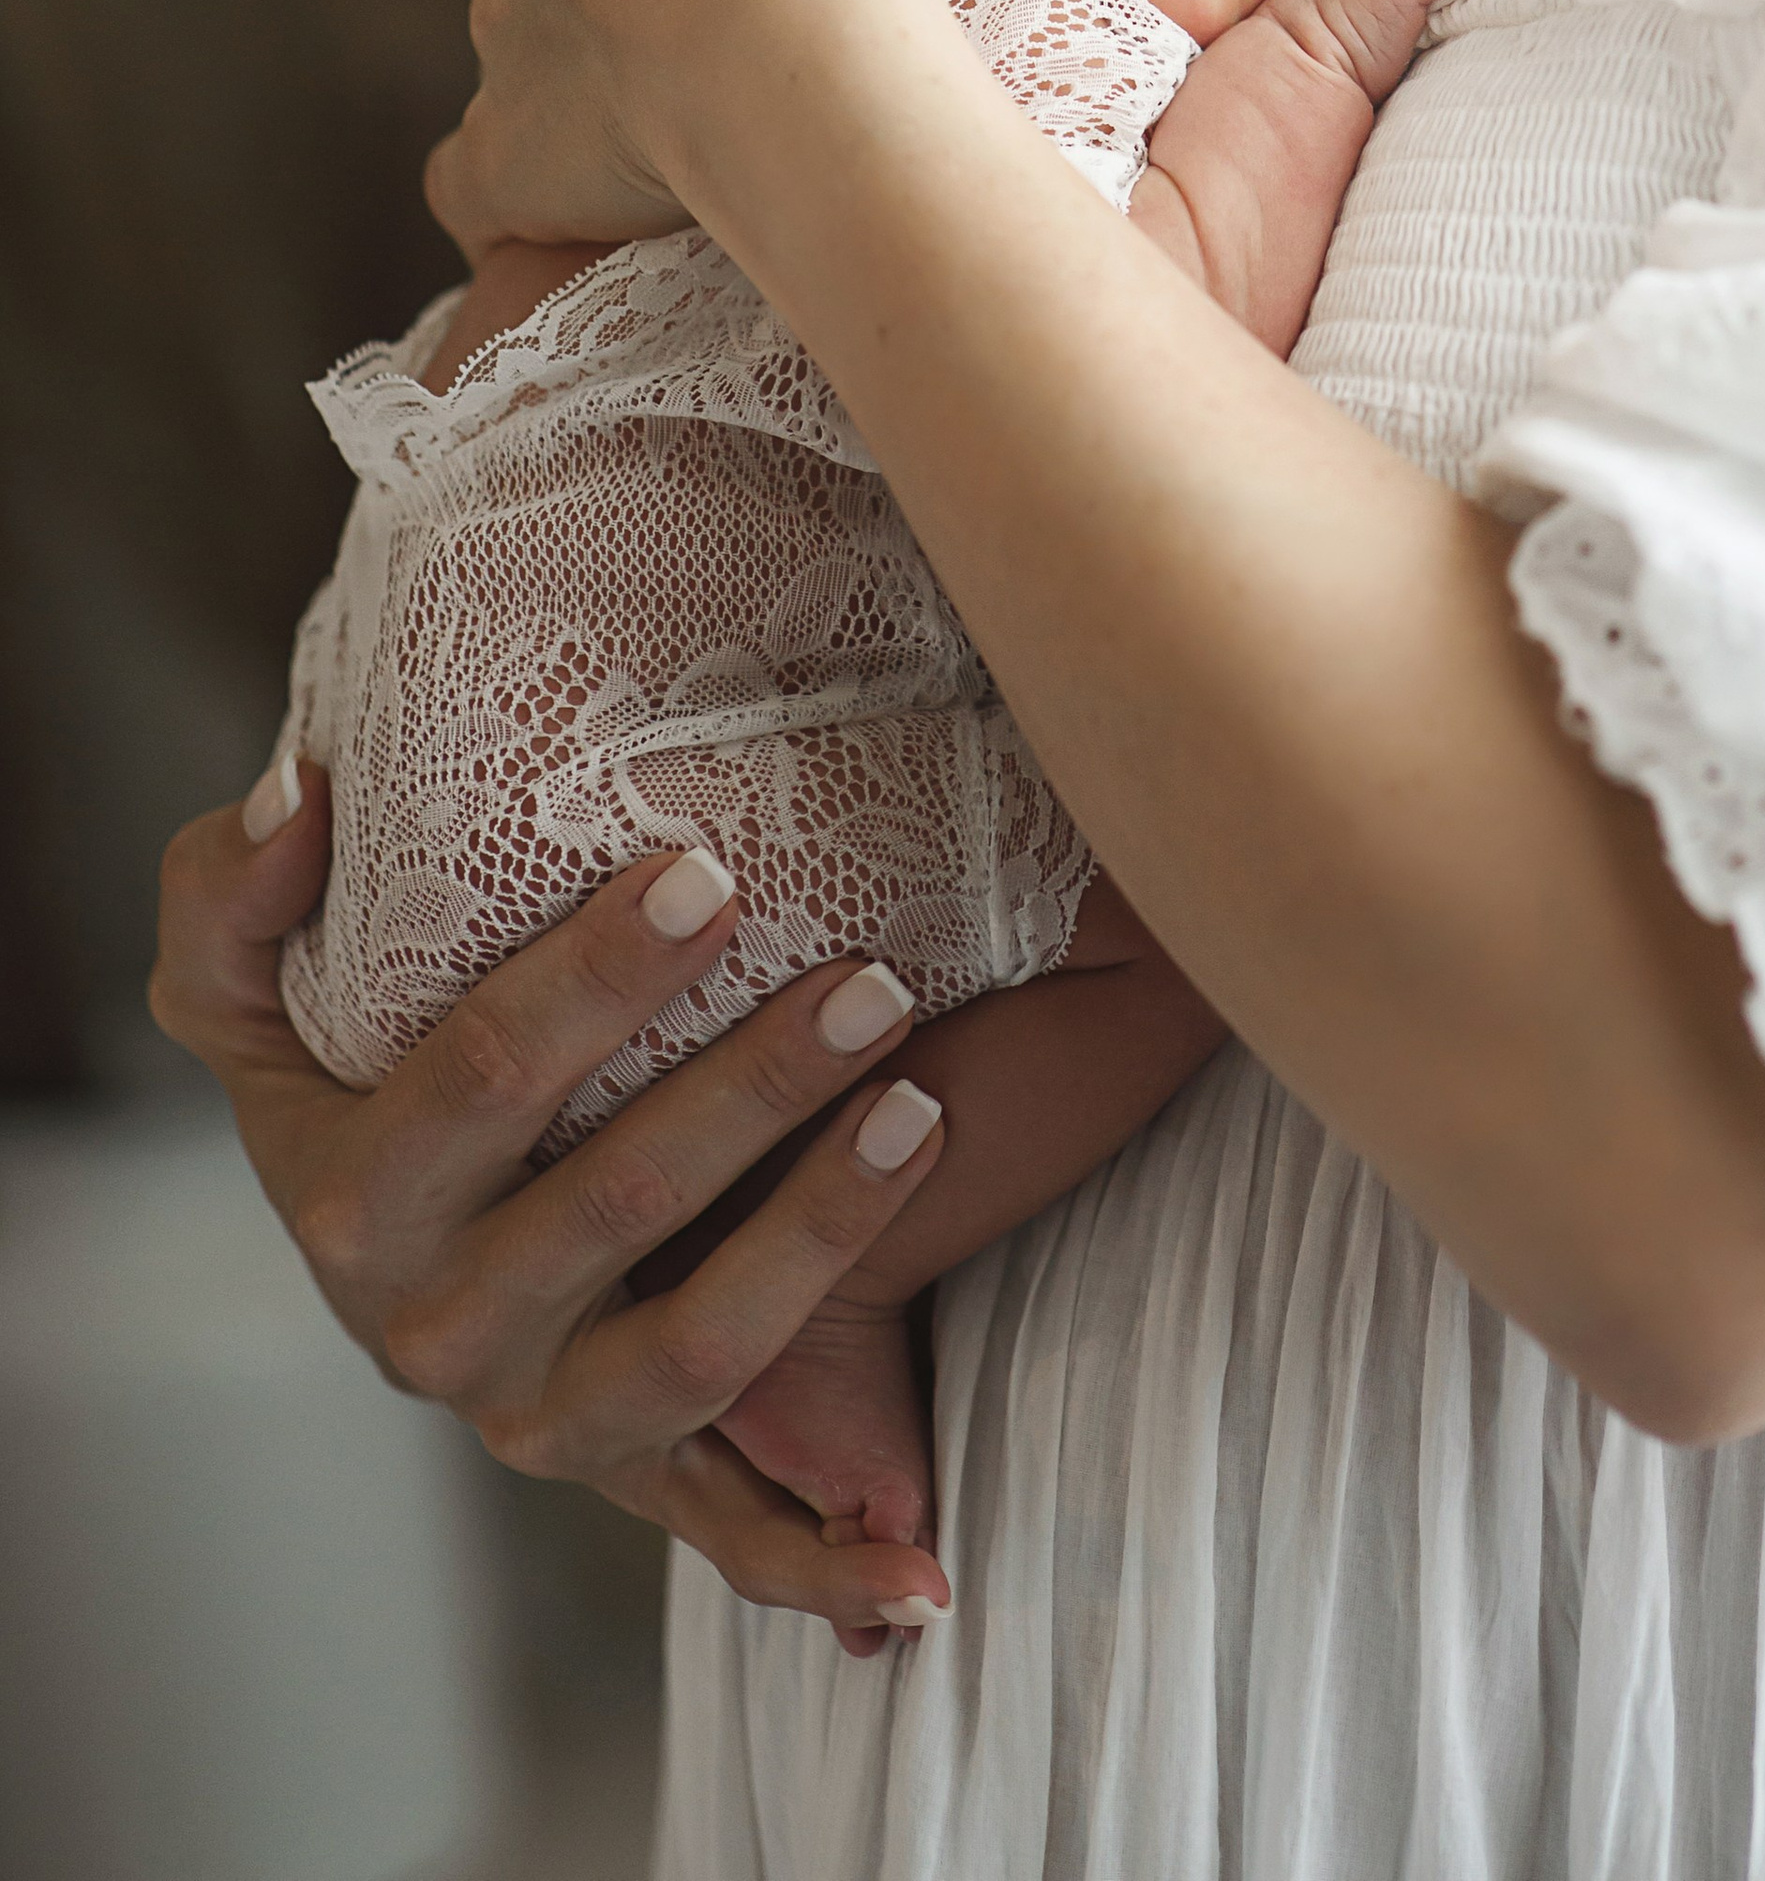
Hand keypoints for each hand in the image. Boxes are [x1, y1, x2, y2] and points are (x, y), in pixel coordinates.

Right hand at [151, 766, 956, 1641]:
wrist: (372, 1227)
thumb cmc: (331, 1067)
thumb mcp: (240, 984)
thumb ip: (233, 890)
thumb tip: (296, 793)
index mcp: (350, 1206)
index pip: (480, 1084)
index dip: (593, 984)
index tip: (708, 876)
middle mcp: (440, 1332)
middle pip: (615, 1208)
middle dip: (751, 1088)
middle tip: (875, 981)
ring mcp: (544, 1416)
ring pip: (697, 1353)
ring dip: (822, 1239)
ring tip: (926, 1106)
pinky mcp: (634, 1476)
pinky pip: (734, 1541)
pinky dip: (830, 1569)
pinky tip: (928, 1574)